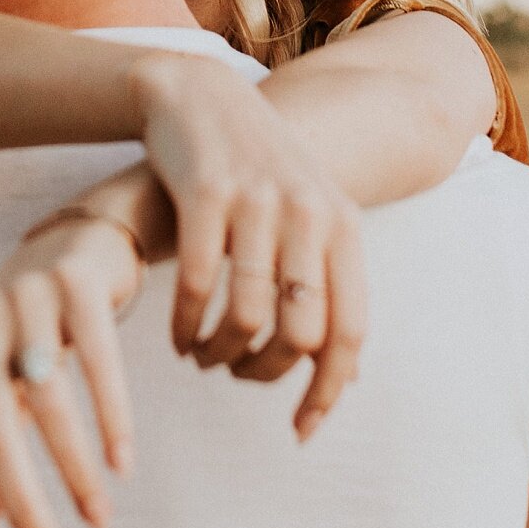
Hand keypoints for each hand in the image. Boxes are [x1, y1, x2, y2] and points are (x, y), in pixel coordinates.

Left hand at [0, 216, 141, 527]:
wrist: (82, 240)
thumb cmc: (34, 330)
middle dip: (24, 507)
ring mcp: (24, 295)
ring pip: (46, 403)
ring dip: (74, 474)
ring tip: (98, 520)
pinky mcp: (76, 281)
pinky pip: (98, 363)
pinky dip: (111, 420)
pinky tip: (121, 464)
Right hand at [128, 55, 367, 438]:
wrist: (199, 96)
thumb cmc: (255, 171)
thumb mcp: (307, 215)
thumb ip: (327, 284)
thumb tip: (345, 374)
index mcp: (343, 225)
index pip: (350, 331)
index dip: (327, 392)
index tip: (300, 431)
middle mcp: (309, 213)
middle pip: (301, 332)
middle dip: (266, 373)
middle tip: (236, 375)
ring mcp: (258, 202)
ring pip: (248, 316)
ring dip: (221, 353)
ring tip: (203, 356)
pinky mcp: (207, 194)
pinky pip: (198, 285)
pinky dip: (187, 326)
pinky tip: (178, 336)